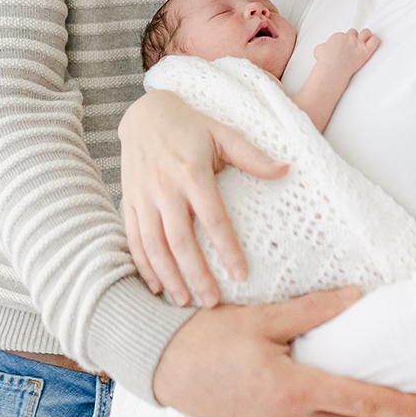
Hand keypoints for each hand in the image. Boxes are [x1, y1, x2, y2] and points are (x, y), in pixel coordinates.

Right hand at [120, 90, 287, 307]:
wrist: (144, 114)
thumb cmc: (190, 126)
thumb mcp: (222, 133)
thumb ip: (252, 155)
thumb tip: (286, 170)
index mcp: (191, 172)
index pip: (212, 218)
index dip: (226, 249)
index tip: (240, 275)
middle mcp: (164, 187)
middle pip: (180, 239)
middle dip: (196, 274)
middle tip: (213, 302)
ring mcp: (143, 196)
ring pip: (154, 244)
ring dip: (169, 275)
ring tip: (185, 301)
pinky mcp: (129, 200)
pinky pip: (133, 237)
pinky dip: (143, 264)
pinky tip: (156, 285)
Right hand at [152, 286, 415, 416]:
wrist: (161, 365)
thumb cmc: (205, 337)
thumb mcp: (261, 318)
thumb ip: (311, 311)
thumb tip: (353, 297)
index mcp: (291, 389)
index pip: (360, 401)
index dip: (397, 404)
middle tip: (403, 402)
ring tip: (370, 405)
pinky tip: (326, 408)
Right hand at [313, 28, 379, 75]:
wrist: (333, 68)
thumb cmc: (325, 61)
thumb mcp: (319, 50)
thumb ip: (324, 46)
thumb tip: (324, 48)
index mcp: (338, 36)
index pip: (345, 35)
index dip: (345, 40)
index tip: (345, 46)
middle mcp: (349, 38)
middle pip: (354, 32)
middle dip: (354, 37)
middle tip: (354, 44)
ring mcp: (358, 44)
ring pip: (366, 32)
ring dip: (365, 36)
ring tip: (365, 41)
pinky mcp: (365, 51)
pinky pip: (374, 41)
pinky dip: (374, 41)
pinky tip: (373, 43)